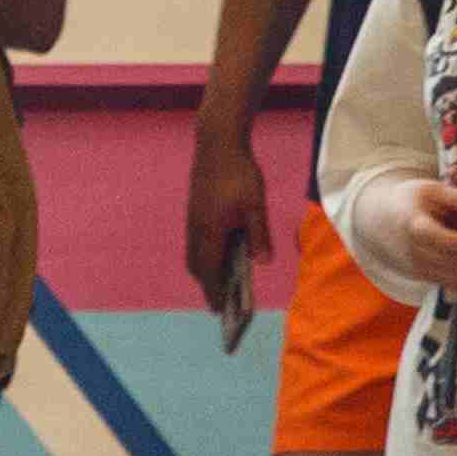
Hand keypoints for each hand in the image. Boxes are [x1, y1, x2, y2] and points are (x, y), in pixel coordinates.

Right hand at [185, 131, 271, 309]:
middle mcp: (196, 228)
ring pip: (194, 254)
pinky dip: (204, 256)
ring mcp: (193, 219)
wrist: (217, 144)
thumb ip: (259, 236)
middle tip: (221, 303)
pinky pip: (195, 242)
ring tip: (221, 283)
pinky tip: (219, 255)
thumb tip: (263, 264)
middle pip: (197, 266)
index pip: (209, 270)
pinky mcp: (194, 211)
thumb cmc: (240, 174)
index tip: (220, 311)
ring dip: (205, 270)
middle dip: (207, 285)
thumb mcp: (256, 205)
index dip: (214, 291)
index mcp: (211, 230)